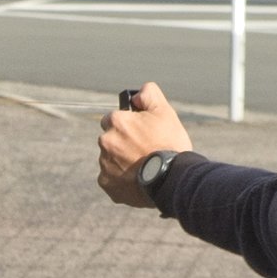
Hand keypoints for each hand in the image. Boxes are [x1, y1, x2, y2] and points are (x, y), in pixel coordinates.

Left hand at [96, 84, 193, 205]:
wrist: (172, 178)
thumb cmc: (169, 143)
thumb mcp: (164, 111)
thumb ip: (148, 94)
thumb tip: (135, 95)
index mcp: (116, 122)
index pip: (113, 118)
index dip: (127, 125)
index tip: (139, 133)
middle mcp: (105, 141)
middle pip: (110, 139)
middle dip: (122, 142)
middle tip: (143, 150)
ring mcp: (104, 164)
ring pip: (110, 158)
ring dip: (121, 160)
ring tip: (142, 166)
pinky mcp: (106, 183)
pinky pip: (110, 178)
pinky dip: (120, 178)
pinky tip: (136, 178)